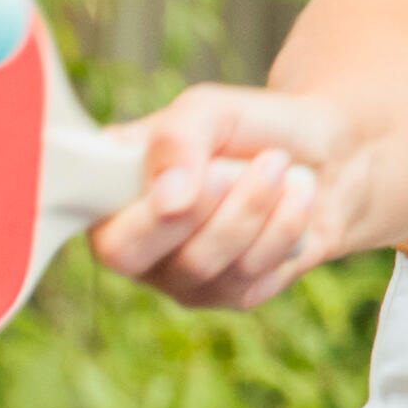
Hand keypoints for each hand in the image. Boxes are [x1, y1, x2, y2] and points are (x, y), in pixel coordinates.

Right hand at [92, 83, 356, 312]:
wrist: (324, 153)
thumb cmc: (249, 127)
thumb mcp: (208, 110)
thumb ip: (176, 139)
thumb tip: (168, 200)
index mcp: (108, 194)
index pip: (83, 217)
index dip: (125, 210)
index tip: (183, 183)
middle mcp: (133, 242)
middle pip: (131, 254)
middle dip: (194, 209)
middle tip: (236, 169)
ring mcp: (179, 276)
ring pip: (199, 265)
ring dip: (251, 208)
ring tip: (279, 166)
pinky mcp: (229, 296)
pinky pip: (248, 276)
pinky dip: (282, 228)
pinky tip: (296, 198)